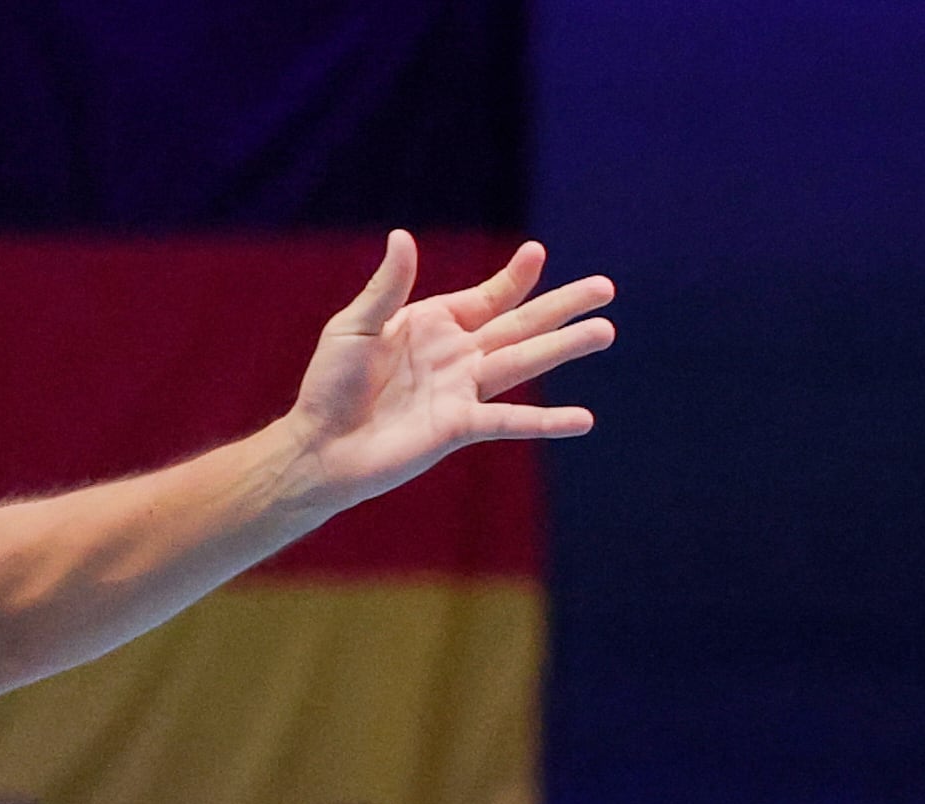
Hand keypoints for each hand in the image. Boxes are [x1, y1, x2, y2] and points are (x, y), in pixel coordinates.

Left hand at [286, 233, 613, 505]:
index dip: (516, 277)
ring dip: (565, 347)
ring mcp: (462, 391)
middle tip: (606, 288)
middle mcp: (456, 355)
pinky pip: (510, 420)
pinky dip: (546, 422)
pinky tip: (583, 421)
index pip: (488, 297)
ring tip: (606, 332)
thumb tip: (403, 236)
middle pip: (521, 324)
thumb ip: (388, 287)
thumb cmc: (329, 386)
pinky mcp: (459, 427)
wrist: (319, 447)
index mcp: (433, 324)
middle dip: (563, 305)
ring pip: (525, 363)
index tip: (537, 253)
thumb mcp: (354, 326)